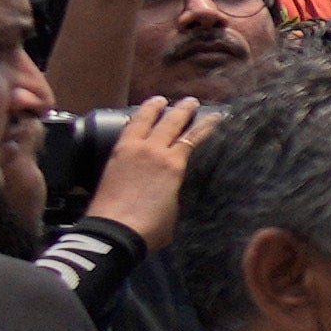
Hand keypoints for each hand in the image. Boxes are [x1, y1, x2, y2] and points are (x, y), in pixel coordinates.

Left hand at [93, 92, 205, 239]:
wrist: (114, 231)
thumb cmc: (150, 227)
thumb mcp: (174, 207)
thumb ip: (175, 190)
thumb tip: (172, 186)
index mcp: (173, 164)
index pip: (194, 137)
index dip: (206, 125)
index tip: (216, 116)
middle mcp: (153, 151)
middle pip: (171, 122)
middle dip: (183, 110)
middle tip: (192, 102)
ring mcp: (131, 150)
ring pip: (144, 120)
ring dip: (154, 108)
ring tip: (160, 100)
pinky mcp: (114, 156)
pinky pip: (127, 131)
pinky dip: (135, 121)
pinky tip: (136, 119)